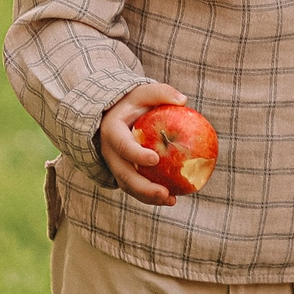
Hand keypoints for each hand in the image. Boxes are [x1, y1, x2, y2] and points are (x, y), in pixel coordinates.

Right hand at [99, 81, 189, 205]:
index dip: (136, 154)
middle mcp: (110, 152)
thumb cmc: (133, 103)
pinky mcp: (124, 174)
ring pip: (129, 186)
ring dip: (148, 197)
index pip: (122, 145)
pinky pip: (136, 189)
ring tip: (171, 200)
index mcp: (112, 132)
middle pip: (124, 175)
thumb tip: (183, 100)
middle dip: (143, 187)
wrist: (116, 115)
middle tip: (165, 193)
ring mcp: (116, 166)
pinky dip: (151, 196)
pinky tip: (172, 198)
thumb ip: (160, 93)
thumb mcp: (143, 92)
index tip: (155, 159)